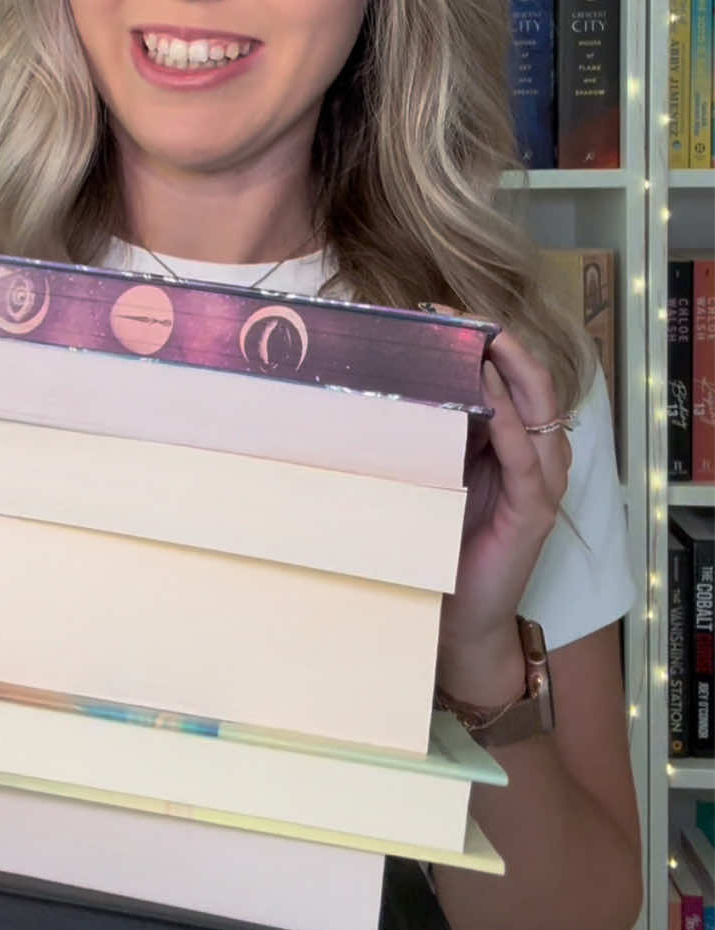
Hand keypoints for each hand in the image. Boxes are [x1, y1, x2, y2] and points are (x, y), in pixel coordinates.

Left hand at [438, 327, 572, 700]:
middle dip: (502, 340)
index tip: (441, 310)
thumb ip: (432, 430)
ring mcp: (540, 483)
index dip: (486, 338)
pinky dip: (512, 420)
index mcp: (514, 442)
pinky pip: (527, 457)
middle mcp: (536, 456)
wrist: (456, 619)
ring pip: (540, 409)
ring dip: (511, 369)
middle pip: (535, 382)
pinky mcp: (533, 513)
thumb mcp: (435, 472)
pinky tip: (489, 394)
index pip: (512, 375)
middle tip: (458, 312)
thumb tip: (389, 379)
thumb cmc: (440, 541)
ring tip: (481, 337)